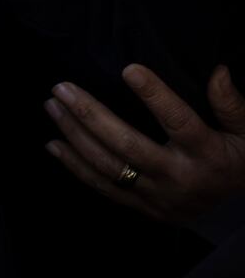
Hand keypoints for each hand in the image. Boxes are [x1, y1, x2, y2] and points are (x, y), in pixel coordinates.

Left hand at [45, 64, 244, 223]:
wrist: (237, 207)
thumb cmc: (238, 158)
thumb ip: (232, 104)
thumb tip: (218, 71)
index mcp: (207, 155)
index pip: (179, 122)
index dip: (155, 96)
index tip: (128, 69)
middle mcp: (179, 178)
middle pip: (128, 145)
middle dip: (90, 115)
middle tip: (62, 88)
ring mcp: (157, 196)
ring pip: (108, 166)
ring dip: (75, 136)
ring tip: (52, 107)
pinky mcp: (143, 208)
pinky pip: (103, 188)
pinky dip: (75, 167)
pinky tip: (53, 145)